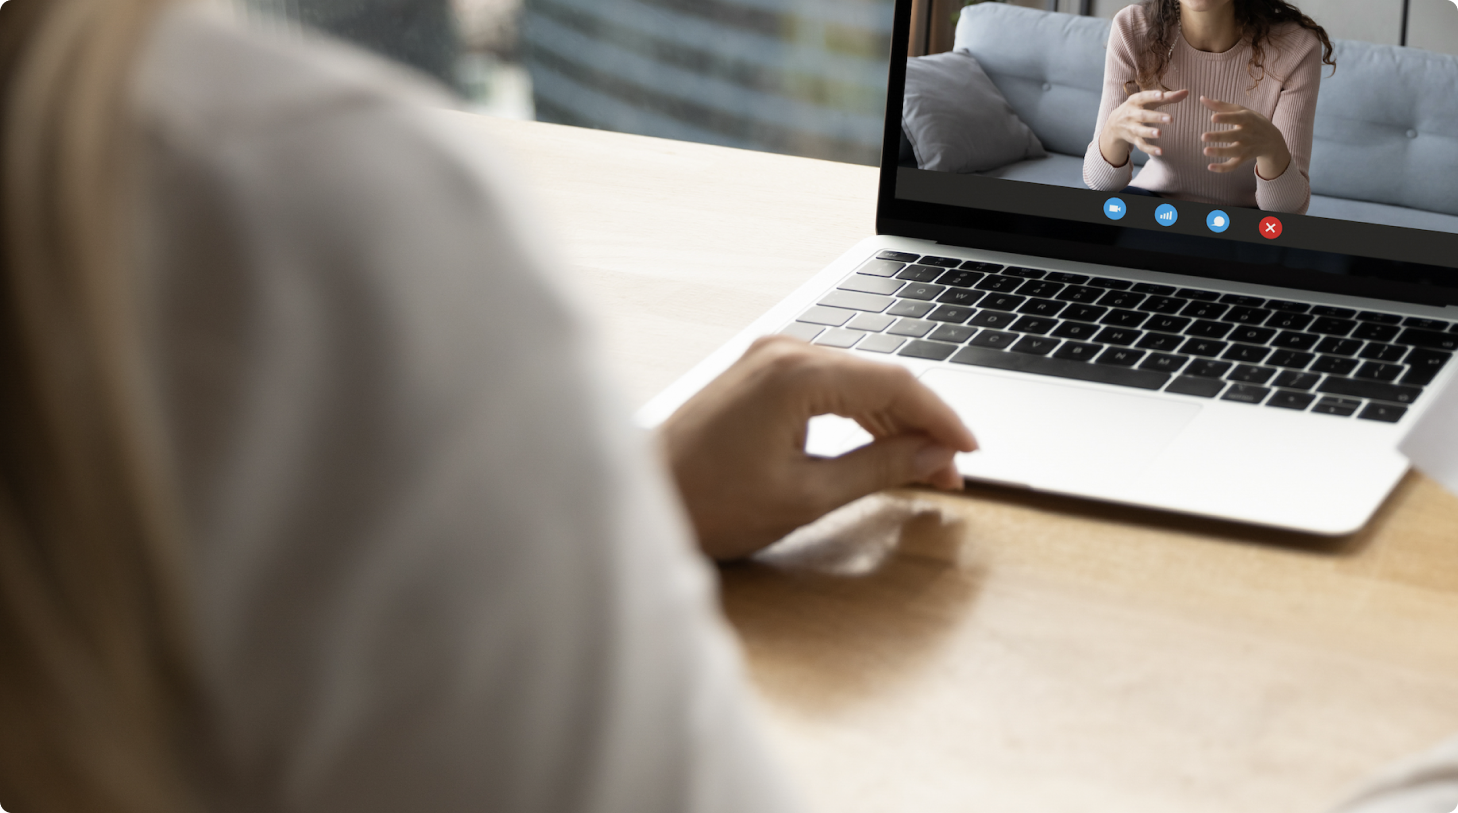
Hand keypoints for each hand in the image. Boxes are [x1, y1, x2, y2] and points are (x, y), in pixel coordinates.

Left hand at [660, 336, 977, 560]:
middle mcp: (782, 351)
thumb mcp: (805, 496)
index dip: (941, 418)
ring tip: (924, 467)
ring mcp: (768, 358)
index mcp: (794, 373)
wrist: (639, 499)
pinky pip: (828, 384)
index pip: (895, 383)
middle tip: (951, 471)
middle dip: (921, 424)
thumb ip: (878, 470)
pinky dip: (859, 414)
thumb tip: (932, 456)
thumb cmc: (706, 503)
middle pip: (879, 377)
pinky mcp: (759, 373)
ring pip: (856, 380)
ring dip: (893, 420)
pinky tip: (881, 445)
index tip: (970, 451)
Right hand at [1098, 88, 1189, 166]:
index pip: (1143, 97)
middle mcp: (1131, 114)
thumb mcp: (1149, 101)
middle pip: (1143, 116)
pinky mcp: (1133, 139)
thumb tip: (1186, 92)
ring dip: (1149, 132)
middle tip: (1170, 119)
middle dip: (1155, 117)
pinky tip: (1160, 151)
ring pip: (1139, 131)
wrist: (1114, 124)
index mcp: (1135, 101)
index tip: (1161, 95)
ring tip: (1159, 133)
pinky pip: (1141, 145)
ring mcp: (1131, 128)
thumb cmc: (1138, 108)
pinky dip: (1150, 149)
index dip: (1152, 96)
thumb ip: (1168, 97)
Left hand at [1199, 96, 1290, 178]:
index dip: (1226, 118)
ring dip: (1220, 152)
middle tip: (1203, 136)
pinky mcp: (1244, 158)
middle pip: (1233, 136)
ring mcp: (1247, 147)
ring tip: (1205, 151)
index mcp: (1247, 119)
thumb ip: (1221, 106)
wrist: (1272, 140)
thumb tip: (1202, 98)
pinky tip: (1210, 167)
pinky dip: (1223, 168)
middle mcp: (1248, 134)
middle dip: (1219, 136)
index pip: (1237, 118)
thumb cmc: (1252, 122)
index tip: (1212, 118)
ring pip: (1234, 151)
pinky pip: (1234, 165)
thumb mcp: (1241, 111)